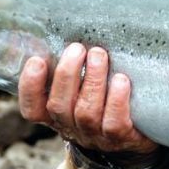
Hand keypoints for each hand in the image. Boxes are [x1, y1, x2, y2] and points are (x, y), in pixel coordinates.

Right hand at [18, 43, 157, 158]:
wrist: (139, 137)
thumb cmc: (106, 103)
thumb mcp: (83, 90)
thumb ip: (73, 71)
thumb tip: (65, 30)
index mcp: (56, 116)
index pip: (32, 109)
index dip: (30, 87)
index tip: (36, 60)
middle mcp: (72, 128)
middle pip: (59, 106)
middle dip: (66, 74)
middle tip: (77, 49)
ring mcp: (96, 136)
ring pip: (86, 112)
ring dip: (92, 81)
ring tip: (99, 55)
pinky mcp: (122, 138)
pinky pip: (114, 122)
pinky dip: (117, 100)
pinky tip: (122, 80)